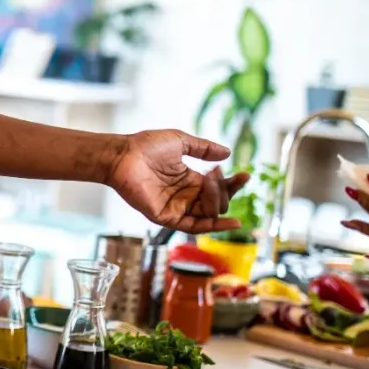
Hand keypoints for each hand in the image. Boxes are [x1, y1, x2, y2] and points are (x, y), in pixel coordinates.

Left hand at [106, 130, 249, 233]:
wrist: (123, 155)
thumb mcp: (181, 142)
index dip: (232, 183)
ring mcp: (176, 207)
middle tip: (215, 174)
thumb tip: (228, 153)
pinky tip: (231, 222)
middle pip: (216, 203)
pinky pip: (193, 226)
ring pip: (208, 214)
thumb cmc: (146, 146)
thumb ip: (204, 148)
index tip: (245, 175)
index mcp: (189, 180)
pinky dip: (213, 226)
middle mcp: (185, 196)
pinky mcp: (166, 217)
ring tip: (213, 183)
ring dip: (217, 201)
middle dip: (225, 191)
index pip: (217, 187)